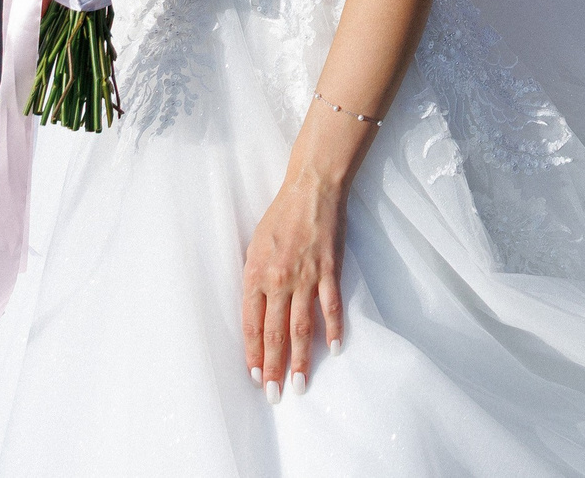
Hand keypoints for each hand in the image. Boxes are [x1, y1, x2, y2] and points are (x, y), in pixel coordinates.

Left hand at [243, 168, 346, 400]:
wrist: (311, 190)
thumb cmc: (279, 218)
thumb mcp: (255, 247)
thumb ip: (255, 280)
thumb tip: (256, 313)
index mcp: (255, 275)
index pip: (251, 325)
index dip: (253, 354)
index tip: (256, 377)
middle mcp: (278, 280)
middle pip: (274, 333)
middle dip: (274, 368)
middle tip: (275, 395)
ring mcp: (305, 276)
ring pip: (302, 327)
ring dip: (301, 359)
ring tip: (300, 384)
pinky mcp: (329, 270)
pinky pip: (331, 306)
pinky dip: (333, 329)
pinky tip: (334, 349)